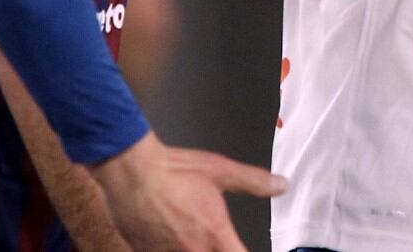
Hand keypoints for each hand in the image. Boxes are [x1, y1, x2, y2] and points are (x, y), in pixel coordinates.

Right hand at [91, 132, 282, 251]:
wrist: (131, 171)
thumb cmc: (173, 170)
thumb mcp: (221, 171)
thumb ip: (254, 182)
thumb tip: (281, 185)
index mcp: (215, 234)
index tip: (241, 247)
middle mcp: (192, 251)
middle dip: (216, 250)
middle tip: (212, 239)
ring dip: (191, 248)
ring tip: (189, 235)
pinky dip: (169, 250)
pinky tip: (170, 237)